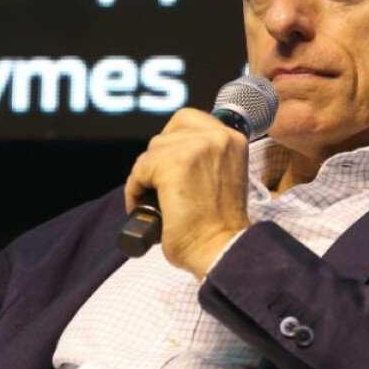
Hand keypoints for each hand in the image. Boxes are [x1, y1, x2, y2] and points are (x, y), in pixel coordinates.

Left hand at [125, 108, 250, 278]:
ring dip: (147, 177)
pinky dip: (135, 191)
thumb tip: (171, 152)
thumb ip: (206, 156)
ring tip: (156, 201)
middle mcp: (216, 136)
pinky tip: (146, 208)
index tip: (172, 167)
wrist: (220, 248)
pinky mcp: (171, 164)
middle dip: (159, 161)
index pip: (188, 119)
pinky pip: (139, 171)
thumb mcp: (224, 175)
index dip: (174, 142)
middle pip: (166, 134)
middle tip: (163, 188)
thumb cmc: (220, 225)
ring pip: (151, 153)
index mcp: (232, 137)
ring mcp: (193, 147)